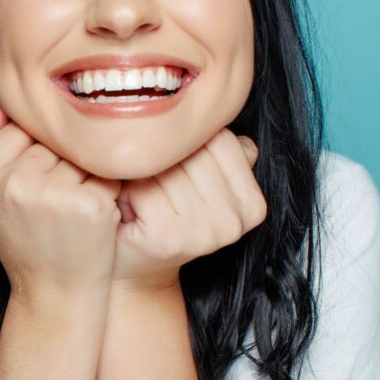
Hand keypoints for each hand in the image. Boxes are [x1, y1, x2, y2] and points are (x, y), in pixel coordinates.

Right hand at [0, 98, 122, 297]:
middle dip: (60, 161)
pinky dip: (107, 189)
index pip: (17, 127)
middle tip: (56, 201)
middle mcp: (13, 185)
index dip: (34, 151)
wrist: (53, 293)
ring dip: (84, 173)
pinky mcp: (89, 205)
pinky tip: (93, 214)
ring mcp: (52, 195)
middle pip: (51, 138)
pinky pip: (106, 171)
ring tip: (72, 207)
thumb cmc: (22, 241)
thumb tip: (0, 100)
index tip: (37, 181)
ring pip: (80, 152)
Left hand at [111, 128, 266, 292]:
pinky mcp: (170, 238)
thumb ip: (217, 150)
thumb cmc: (161, 216)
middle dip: (162, 159)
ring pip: (166, 167)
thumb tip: (221, 110)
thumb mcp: (199, 182)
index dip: (185, 146)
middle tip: (149, 183)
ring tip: (138, 195)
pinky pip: (143, 187)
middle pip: (192, 152)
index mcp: (253, 204)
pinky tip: (128, 208)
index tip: (174, 169)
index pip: (220, 139)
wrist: (133, 269)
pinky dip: (126, 191)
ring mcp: (206, 232)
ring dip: (141, 174)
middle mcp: (236, 221)